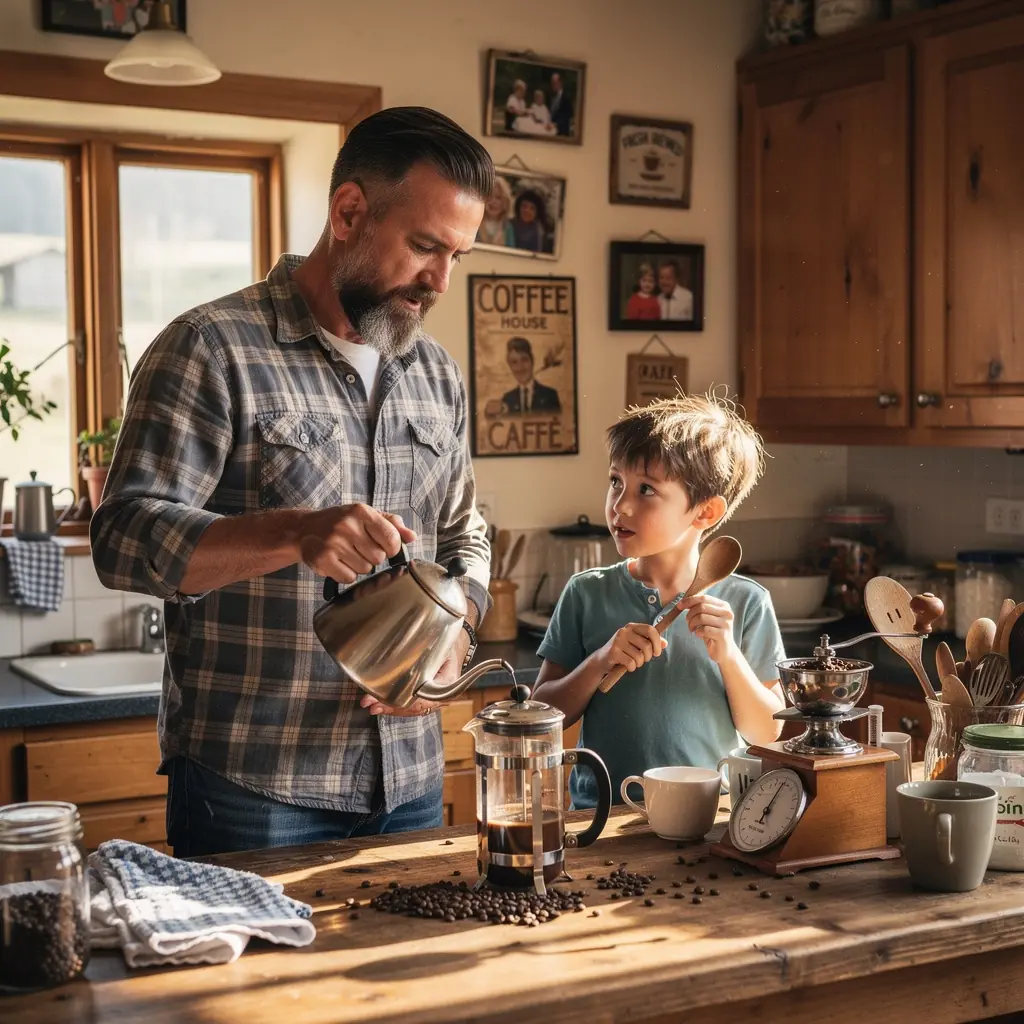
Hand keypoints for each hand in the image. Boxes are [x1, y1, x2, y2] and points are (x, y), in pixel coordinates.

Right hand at [297, 503, 415, 584]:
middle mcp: (347, 525)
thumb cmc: (341, 522)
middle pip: (379, 557)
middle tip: (358, 548)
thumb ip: (391, 524)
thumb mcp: (366, 516)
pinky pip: (349, 578)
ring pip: (365, 570)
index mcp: (361, 512)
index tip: (385, 547)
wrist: (305, 529)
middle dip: (373, 557)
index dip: (392, 548)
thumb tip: (411, 537)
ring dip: (359, 566)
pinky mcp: (323, 559)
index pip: (392, 538)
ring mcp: (333, 543)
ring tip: (347, 554)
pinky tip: (338, 563)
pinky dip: (346, 574)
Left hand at [358, 633, 467, 716]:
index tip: (383, 702)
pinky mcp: (427, 696)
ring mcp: (435, 698)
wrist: (456, 644)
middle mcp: (441, 695)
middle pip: (413, 708)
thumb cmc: (448, 643)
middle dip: (390, 708)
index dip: (400, 705)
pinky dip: (396, 705)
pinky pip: (412, 705)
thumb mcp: (439, 645)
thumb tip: (403, 660)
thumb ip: (425, 655)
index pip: (421, 702)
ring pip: (411, 709)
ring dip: (390, 708)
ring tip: (372, 705)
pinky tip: (381, 703)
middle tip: (372, 705)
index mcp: (447, 683)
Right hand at [599, 622, 666, 674]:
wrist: (602, 660)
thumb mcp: (636, 644)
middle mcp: (624, 631)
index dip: (657, 642)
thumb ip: (650, 642)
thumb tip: (664, 643)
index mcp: (632, 627)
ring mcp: (618, 641)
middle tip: (644, 660)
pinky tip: (627, 666)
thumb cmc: (622, 651)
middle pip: (646, 645)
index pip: (650, 629)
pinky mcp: (613, 652)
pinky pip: (631, 663)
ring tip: (634, 662)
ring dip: (639, 663)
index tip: (657, 652)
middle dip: (648, 656)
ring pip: (639, 656)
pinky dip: (632, 668)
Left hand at [675, 594, 737, 665]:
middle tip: (688, 622)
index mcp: (724, 606)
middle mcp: (727, 613)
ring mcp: (726, 624)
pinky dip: (697, 632)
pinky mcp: (723, 635)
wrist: (724, 651)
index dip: (690, 600)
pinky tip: (699, 635)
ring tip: (692, 629)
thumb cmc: (713, 633)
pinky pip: (704, 629)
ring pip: (701, 618)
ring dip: (692, 624)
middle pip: (701, 607)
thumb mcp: (707, 617)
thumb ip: (699, 608)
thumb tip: (682, 602)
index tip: (679, 606)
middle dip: (690, 614)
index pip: (704, 598)